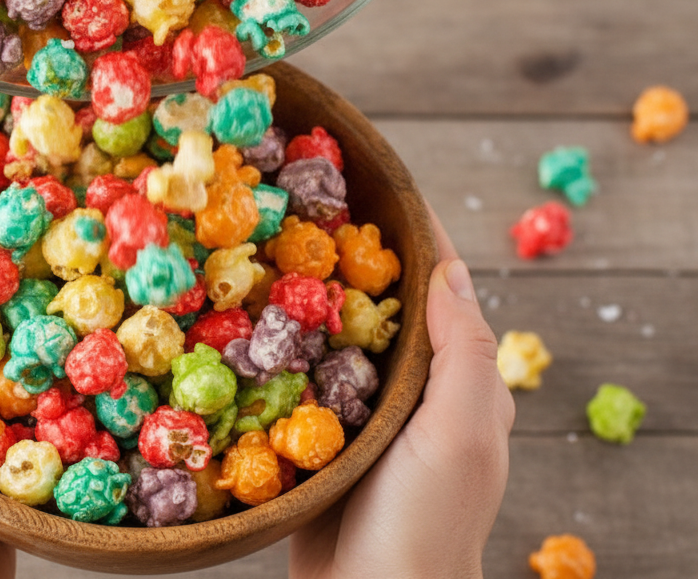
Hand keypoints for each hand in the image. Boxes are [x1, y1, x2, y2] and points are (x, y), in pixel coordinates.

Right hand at [289, 211, 514, 578]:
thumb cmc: (427, 520)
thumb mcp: (461, 431)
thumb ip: (461, 351)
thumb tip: (447, 267)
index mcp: (456, 380)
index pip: (438, 284)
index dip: (411, 229)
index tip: (367, 176)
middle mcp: (411, 389)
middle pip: (380, 300)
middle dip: (344, 250)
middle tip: (296, 200)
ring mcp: (361, 413)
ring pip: (331, 334)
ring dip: (301, 292)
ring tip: (258, 241)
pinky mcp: (316, 437)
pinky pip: (294, 376)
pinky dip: (272, 342)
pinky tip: (235, 318)